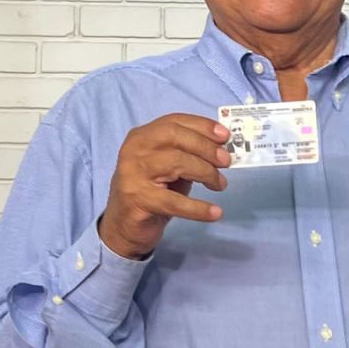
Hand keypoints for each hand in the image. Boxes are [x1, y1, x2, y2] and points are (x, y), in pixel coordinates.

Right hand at [97, 113, 232, 259]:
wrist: (122, 225)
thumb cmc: (150, 192)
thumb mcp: (168, 167)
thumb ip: (188, 154)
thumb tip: (221, 149)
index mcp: (141, 136)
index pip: (174, 122)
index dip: (202, 126)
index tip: (225, 136)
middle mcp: (134, 150)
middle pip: (175, 137)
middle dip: (206, 147)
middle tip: (226, 162)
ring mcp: (133, 174)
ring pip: (177, 164)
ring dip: (205, 173)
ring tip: (220, 185)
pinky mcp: (138, 200)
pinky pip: (174, 202)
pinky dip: (198, 208)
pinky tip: (215, 212)